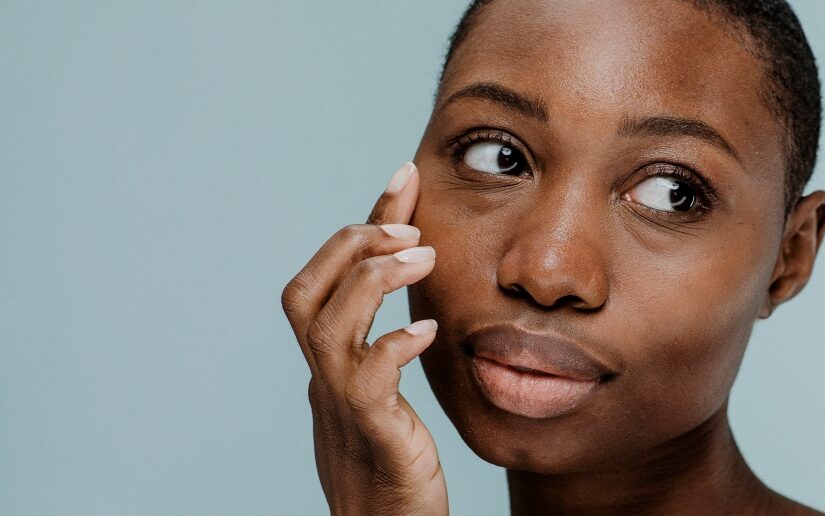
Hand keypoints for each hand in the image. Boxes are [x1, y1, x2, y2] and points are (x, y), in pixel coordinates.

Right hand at [281, 162, 446, 515]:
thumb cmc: (395, 465)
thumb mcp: (387, 394)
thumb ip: (386, 348)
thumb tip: (408, 304)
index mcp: (332, 361)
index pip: (331, 277)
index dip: (365, 221)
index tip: (403, 176)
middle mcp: (326, 377)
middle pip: (305, 292)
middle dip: (353, 244)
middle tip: (410, 226)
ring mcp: (342, 406)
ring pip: (327, 326)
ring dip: (371, 280)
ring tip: (423, 257)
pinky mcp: (371, 434)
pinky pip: (367, 381)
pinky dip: (392, 345)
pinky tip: (426, 332)